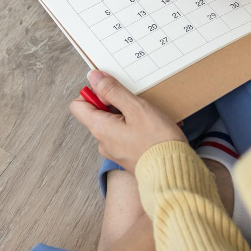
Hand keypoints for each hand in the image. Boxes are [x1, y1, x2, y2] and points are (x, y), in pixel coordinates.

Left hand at [69, 70, 186, 173]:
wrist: (172, 172)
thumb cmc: (156, 141)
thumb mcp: (135, 108)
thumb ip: (112, 91)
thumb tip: (93, 77)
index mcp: (100, 129)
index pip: (77, 105)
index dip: (91, 93)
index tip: (111, 90)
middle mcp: (103, 142)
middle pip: (97, 113)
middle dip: (114, 102)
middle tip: (134, 102)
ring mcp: (114, 151)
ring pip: (113, 123)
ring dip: (127, 114)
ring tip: (147, 115)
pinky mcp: (127, 156)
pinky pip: (124, 135)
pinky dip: (135, 127)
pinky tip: (151, 127)